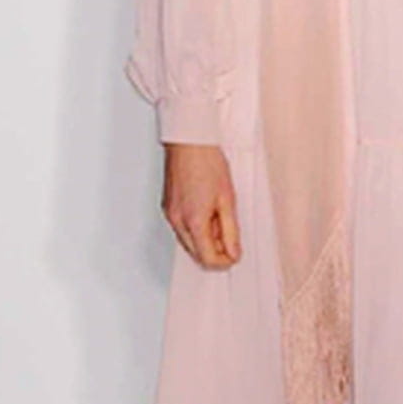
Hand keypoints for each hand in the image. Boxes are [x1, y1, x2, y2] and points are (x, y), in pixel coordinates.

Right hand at [162, 143, 242, 268]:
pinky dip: (196, 228)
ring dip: (205, 239)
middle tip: (230, 237)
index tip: (235, 255)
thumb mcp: (228, 199)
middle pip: (196, 253)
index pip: (207, 258)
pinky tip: (207, 212)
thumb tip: (233, 252)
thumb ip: (230, 230)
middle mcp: (177, 221)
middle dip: (214, 251)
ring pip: (188, 241)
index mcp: (193, 221)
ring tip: (220, 217)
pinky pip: (182, 228)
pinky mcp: (167, 207)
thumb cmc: (207, 162)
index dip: (224, 261)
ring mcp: (170, 214)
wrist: (189, 141)